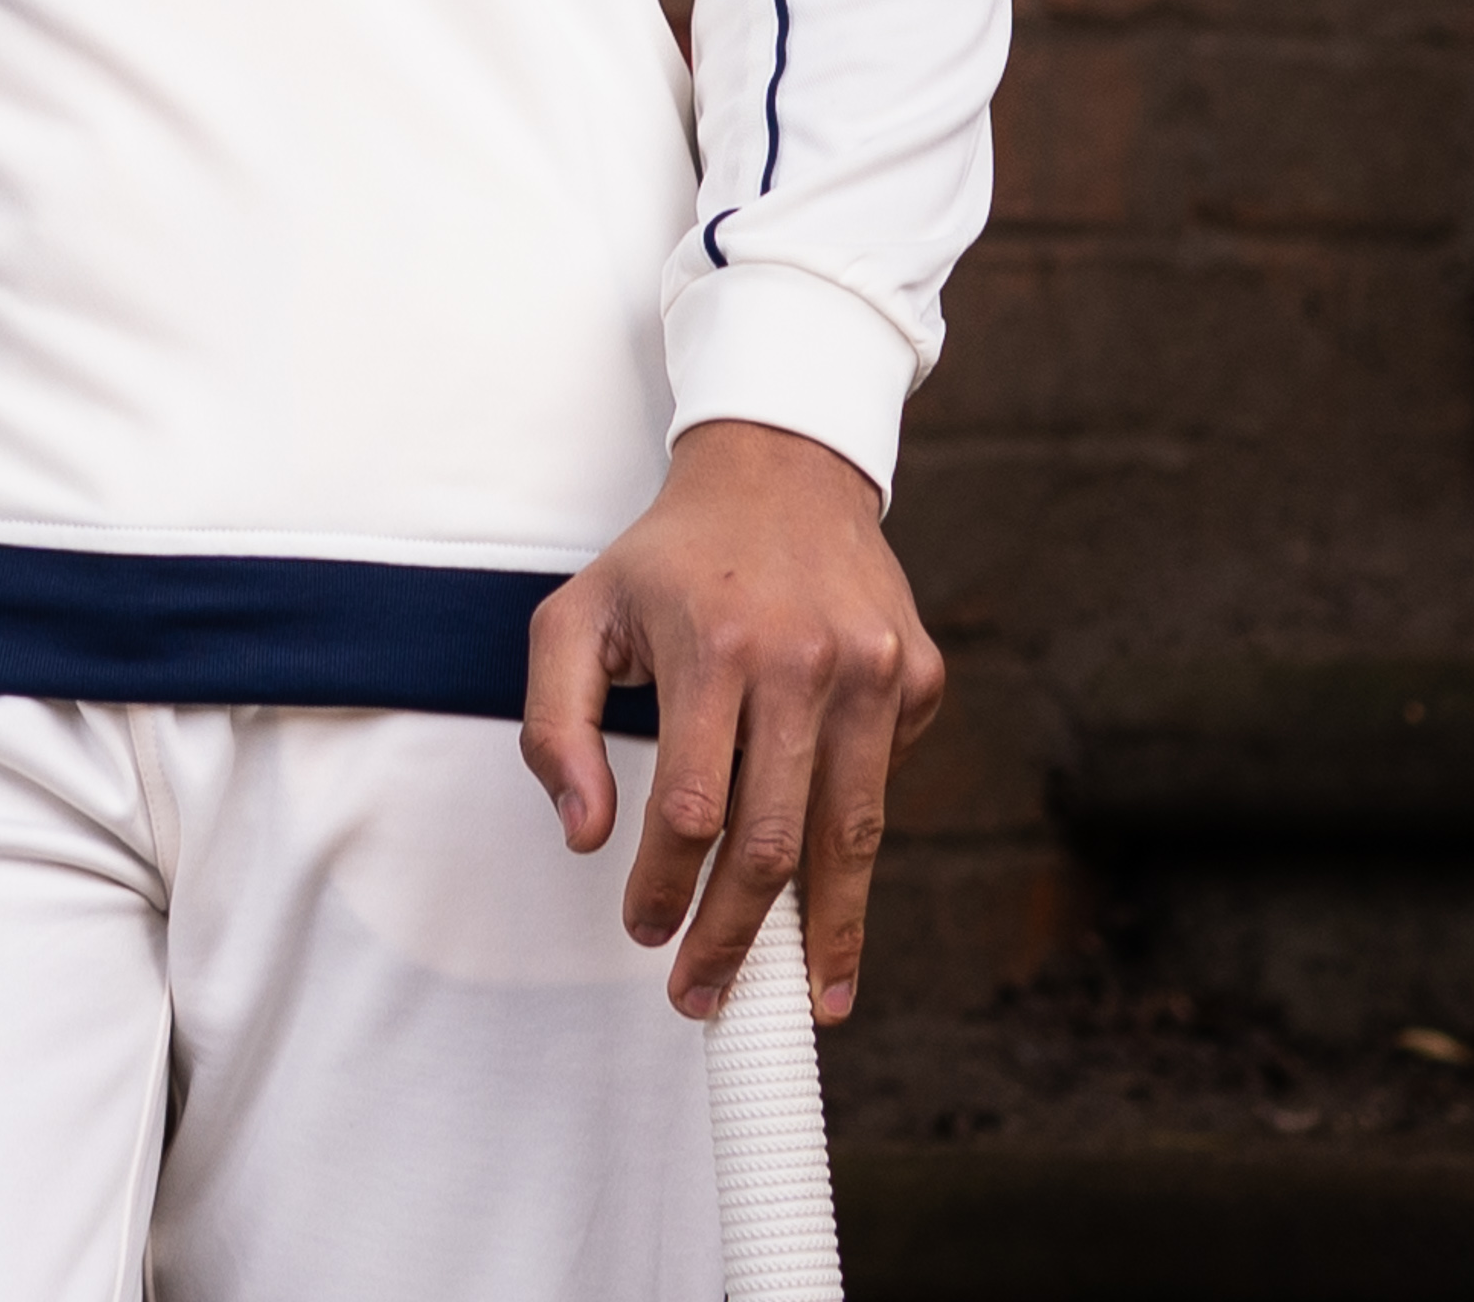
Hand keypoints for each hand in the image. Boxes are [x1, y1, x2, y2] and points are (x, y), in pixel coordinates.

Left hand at [522, 418, 944, 1028]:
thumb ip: (553, 723)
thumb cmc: (666, 558)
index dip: (665, 886)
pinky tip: (827, 872)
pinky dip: (851, 837)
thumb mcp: (577, 614)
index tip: (645, 935)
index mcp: (712, 644)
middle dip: (737, 937)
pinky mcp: (919, 677)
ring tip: (810, 1002)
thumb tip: (583, 834)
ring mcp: (875, 669)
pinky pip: (883, 785)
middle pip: (775, 842)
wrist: (779, 471)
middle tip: (706, 997)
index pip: (690, 806)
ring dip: (828, 934)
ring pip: (851, 837)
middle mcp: (804, 659)